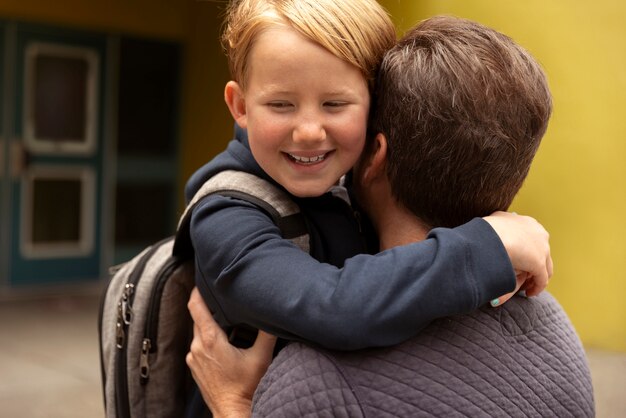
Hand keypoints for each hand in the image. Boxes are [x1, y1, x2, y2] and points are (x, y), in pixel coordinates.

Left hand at [186, 288, 276, 417]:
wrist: (233, 411)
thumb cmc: (246, 388)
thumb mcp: (261, 356)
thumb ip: (267, 333)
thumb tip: (273, 314)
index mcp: (210, 339)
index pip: (196, 307)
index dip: (198, 291)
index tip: (203, 281)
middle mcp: (198, 347)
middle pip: (198, 317)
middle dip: (209, 307)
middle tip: (222, 298)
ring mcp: (194, 358)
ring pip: (198, 331)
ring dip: (210, 324)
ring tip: (226, 319)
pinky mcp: (195, 366)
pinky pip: (199, 344)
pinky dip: (208, 338)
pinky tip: (223, 341)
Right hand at [483, 211, 551, 299]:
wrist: (491, 235)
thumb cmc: (487, 229)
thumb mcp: (495, 222)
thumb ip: (500, 227)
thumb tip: (495, 228)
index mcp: (528, 223)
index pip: (533, 239)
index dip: (527, 252)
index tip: (520, 261)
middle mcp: (539, 234)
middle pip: (542, 253)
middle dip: (534, 265)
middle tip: (526, 276)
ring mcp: (542, 249)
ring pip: (546, 267)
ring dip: (537, 278)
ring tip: (528, 287)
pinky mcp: (539, 264)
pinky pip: (541, 279)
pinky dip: (536, 287)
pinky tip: (529, 293)